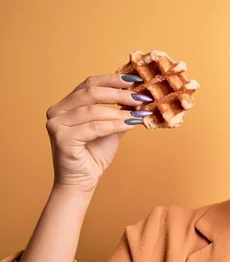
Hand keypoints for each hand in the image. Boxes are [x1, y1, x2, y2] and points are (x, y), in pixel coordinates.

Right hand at [45, 74, 151, 192]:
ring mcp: (56, 124)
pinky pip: (94, 127)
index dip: (113, 80)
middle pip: (90, 93)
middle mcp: (57, 111)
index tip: (135, 80)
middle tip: (141, 97)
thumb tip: (140, 97)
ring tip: (139, 114)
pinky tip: (130, 124)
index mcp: (66, 105)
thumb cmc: (94, 154)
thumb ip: (120, 112)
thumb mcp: (111, 128)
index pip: (90, 84)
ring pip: (93, 111)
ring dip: (120, 111)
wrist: (82, 181)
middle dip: (119, 94)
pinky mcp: (62, 138)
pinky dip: (114, 125)